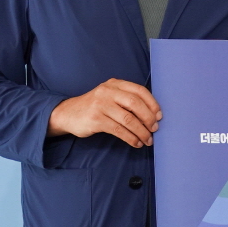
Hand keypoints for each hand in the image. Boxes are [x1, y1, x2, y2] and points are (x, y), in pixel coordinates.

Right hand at [47, 79, 161, 147]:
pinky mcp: (96, 119)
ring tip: (147, 140)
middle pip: (135, 104)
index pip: (139, 91)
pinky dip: (130, 137)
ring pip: (128, 119)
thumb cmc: (95, 106)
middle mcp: (108, 91)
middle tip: (155, 129)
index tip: (159, 116)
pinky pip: (118, 130)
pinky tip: (135, 142)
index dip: (152, 104)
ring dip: (141, 131)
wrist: (68, 113)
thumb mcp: (110, 96)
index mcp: (115, 84)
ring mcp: (101, 105)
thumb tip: (152, 115)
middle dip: (148, 118)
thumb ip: (126, 99)